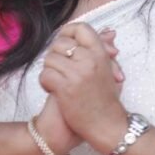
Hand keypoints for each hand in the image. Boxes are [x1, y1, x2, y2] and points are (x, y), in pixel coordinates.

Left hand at [39, 23, 126, 149]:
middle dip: (55, 55)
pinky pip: (45, 75)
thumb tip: (109, 31)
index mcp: (100, 54)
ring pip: (49, 59)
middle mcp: (89, 60)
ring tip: (57, 81)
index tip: (65, 45)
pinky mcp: (65, 88)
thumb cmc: (107, 100)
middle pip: (60, 44)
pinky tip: (52, 90)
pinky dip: (45, 83)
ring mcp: (77, 74)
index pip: (81, 28)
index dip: (68, 33)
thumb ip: (105, 50)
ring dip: (49, 71)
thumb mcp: (109, 70)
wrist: (107, 126)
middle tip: (59, 68)